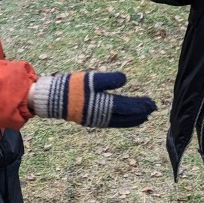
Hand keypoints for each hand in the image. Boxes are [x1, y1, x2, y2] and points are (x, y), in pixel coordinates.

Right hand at [28, 71, 155, 127]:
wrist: (50, 99)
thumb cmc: (70, 87)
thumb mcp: (90, 79)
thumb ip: (108, 79)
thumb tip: (125, 79)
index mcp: (103, 105)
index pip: (127, 106)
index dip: (140, 105)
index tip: (152, 103)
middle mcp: (101, 115)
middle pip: (126, 116)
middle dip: (140, 112)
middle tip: (153, 108)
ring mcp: (96, 120)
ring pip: (120, 121)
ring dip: (133, 119)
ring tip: (144, 116)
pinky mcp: (91, 120)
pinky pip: (112, 122)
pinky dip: (122, 121)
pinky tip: (126, 118)